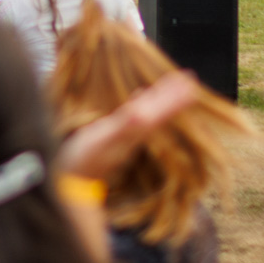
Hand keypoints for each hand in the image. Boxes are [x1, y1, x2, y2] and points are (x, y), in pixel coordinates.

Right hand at [56, 71, 198, 179]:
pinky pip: (135, 117)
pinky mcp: (114, 137)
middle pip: (159, 112)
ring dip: (161, 99)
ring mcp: (126, 137)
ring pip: (150, 114)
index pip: (160, 111)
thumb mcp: (103, 138)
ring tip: (172, 86)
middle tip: (190, 79)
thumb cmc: (84, 159)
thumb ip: (123, 124)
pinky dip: (140, 104)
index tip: (189, 81)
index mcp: (135, 131)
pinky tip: (138, 96)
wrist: (73, 183)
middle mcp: (135, 134)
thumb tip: (143, 111)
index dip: (173, 95)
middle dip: (173, 95)